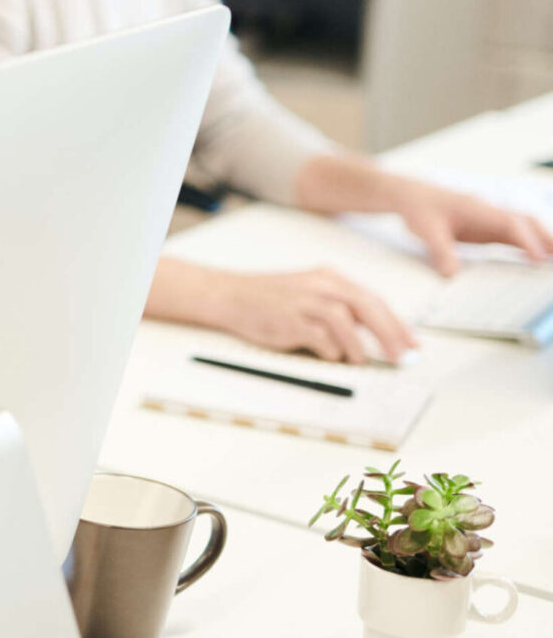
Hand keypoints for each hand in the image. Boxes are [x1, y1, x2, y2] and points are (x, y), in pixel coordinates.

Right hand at [200, 267, 415, 363]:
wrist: (228, 295)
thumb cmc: (268, 299)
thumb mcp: (309, 293)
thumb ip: (339, 307)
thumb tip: (372, 333)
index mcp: (329, 278)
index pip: (373, 300)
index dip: (396, 323)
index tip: (410, 343)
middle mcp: (319, 285)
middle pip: (366, 306)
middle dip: (389, 334)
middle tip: (400, 356)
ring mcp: (302, 301)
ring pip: (345, 321)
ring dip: (357, 345)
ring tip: (358, 360)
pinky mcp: (287, 319)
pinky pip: (319, 337)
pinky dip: (330, 349)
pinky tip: (330, 356)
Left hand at [389, 180, 552, 276]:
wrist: (413, 196)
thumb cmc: (420, 208)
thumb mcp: (424, 230)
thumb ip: (440, 251)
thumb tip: (452, 274)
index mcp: (477, 209)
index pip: (509, 224)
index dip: (526, 240)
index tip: (539, 258)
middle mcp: (490, 212)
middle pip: (525, 222)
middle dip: (545, 239)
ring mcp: (491, 219)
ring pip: (524, 228)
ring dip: (541, 242)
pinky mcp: (489, 228)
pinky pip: (514, 236)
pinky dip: (528, 246)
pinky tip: (537, 260)